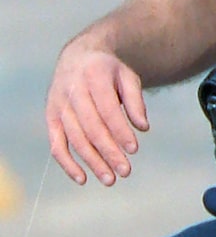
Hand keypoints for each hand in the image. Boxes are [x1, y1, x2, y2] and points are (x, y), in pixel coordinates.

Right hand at [46, 39, 148, 185]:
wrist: (79, 57)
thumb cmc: (108, 72)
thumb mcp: (127, 77)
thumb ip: (136, 101)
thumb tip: (143, 128)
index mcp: (93, 76)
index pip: (107, 109)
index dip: (119, 130)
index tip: (133, 150)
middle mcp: (72, 90)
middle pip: (91, 127)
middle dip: (108, 152)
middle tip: (125, 172)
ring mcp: (58, 105)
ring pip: (75, 139)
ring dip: (92, 161)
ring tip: (110, 180)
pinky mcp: (51, 117)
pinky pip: (56, 144)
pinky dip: (67, 164)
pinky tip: (83, 179)